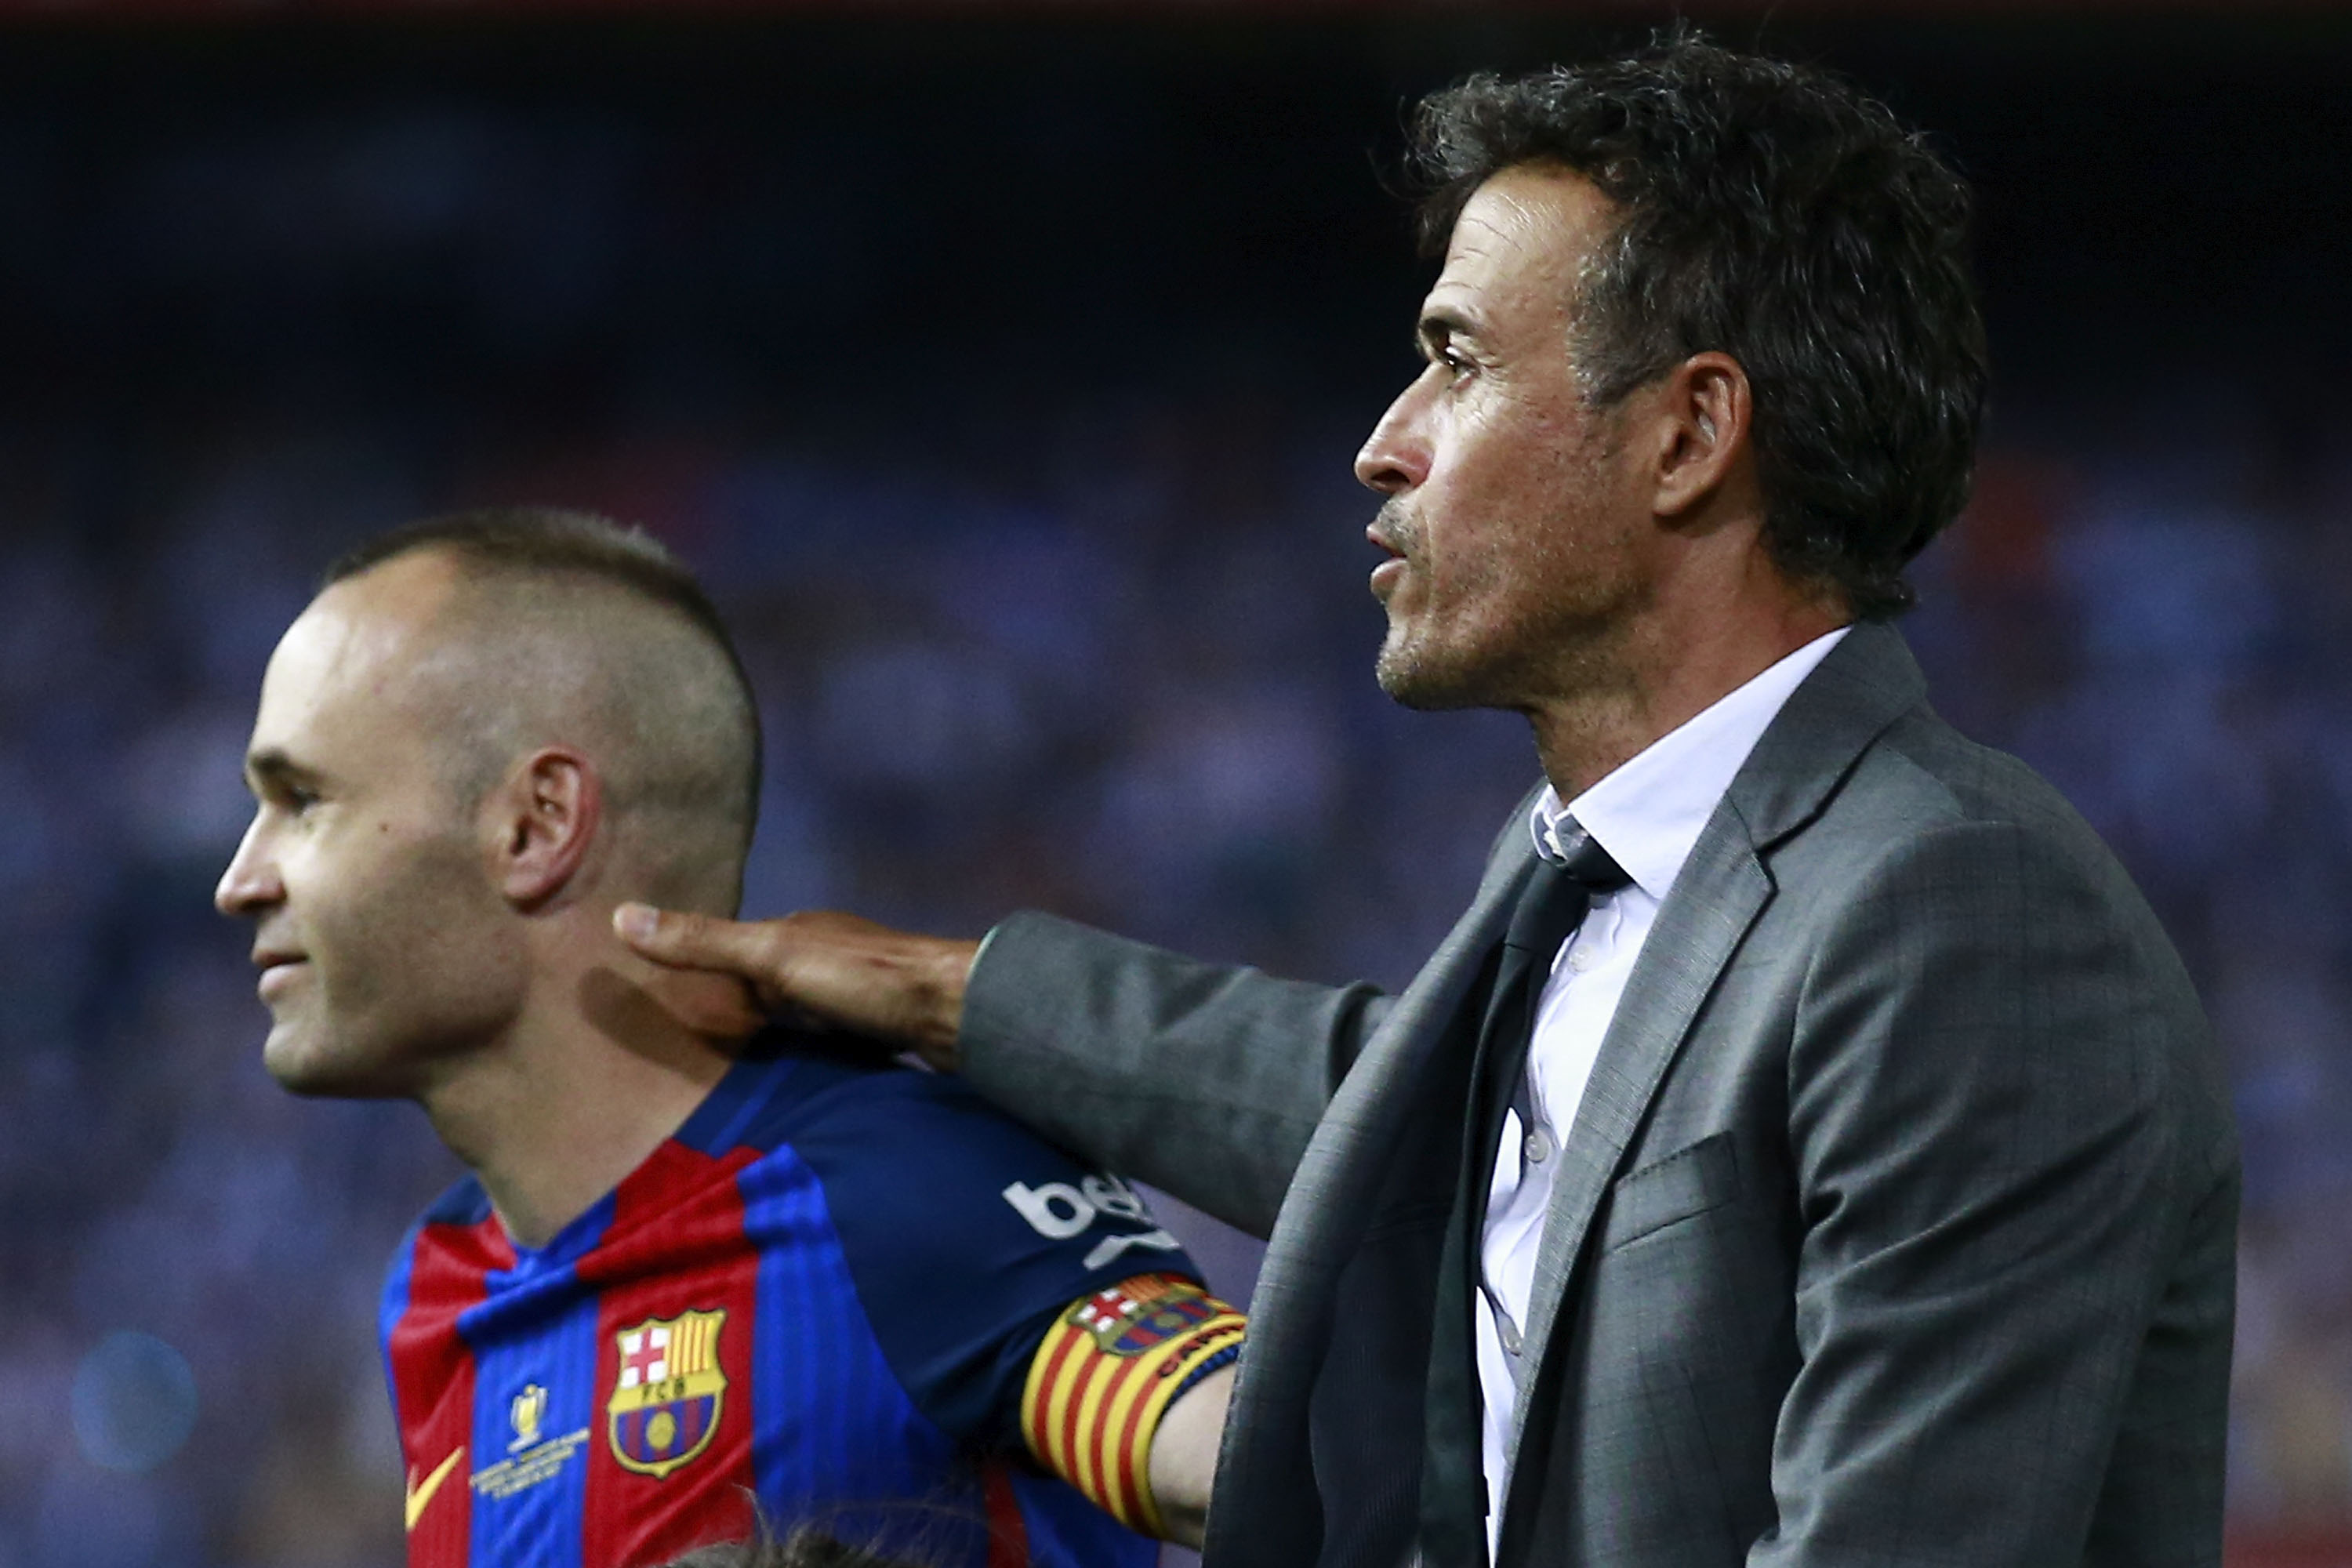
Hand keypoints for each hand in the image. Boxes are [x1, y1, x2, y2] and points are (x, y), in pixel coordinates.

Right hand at [613, 905, 979, 1071]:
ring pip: (797, 1013)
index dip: (698, 967)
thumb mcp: (774, 957)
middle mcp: (826, 956)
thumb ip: (704, 943)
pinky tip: (788, 1079)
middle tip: (682, 1046)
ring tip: (723, 1071)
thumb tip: (619, 914)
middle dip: (732, 1004)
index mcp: (799, 932)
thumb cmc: (864, 979)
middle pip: (765, 982)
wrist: (956, 1013)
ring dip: (769, 1033)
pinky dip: (803, 1054)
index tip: (658, 997)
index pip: (734, 948)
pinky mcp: (880, 1030)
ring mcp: (855, 994)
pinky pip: (827, 1041)